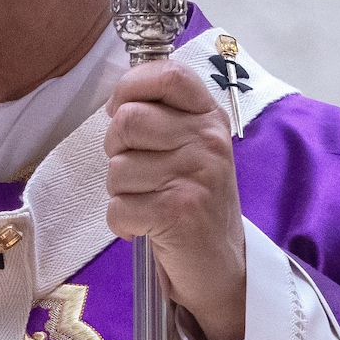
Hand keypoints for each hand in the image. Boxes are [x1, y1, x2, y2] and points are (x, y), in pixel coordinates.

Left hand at [105, 58, 247, 339]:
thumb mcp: (191, 147)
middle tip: (137, 171)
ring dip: (121, 192)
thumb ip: (163, 116)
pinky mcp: (178, 214)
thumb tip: (116, 100)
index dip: (131, 86)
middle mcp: (208, 141)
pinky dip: (122, 223)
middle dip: (116, 149)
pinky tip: (146, 227)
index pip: (168, 74)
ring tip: (149, 202)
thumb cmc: (195, 199)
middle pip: (127, 121)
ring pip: (116, 168)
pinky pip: (117, 208)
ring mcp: (196, 176)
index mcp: (209, 117)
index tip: (121, 109)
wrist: (223, 266)